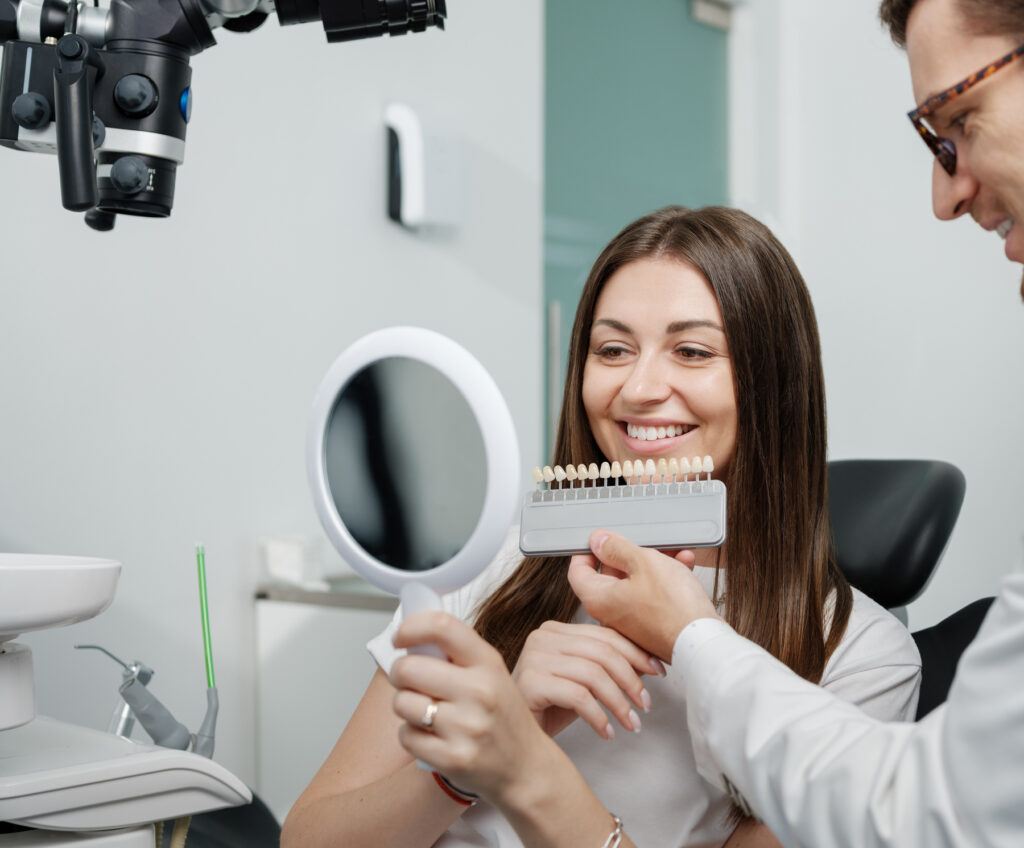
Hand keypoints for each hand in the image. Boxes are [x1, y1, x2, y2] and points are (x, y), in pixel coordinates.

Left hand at [389, 611, 561, 804]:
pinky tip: (432, 737)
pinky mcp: (453, 758)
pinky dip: (411, 736)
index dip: (410, 627)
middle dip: (400, 675)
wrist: (527, 768)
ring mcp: (467, 726)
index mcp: (488, 663)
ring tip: (427, 713)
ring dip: (405, 707)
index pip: (441, 627)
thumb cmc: (503, 718)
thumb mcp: (492, 674)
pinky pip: (406, 736)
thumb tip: (410, 640)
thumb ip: (457, 656)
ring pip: (402, 702)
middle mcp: (480, 691)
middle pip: (408, 668)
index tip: (400, 637)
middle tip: (412, 683)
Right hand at [512, 620, 665, 738]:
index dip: (636, 652)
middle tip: (645, 704)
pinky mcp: (529, 683)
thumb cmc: (549, 708)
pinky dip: (599, 716)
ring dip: (619, 702)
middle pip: (601, 652)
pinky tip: (607, 732)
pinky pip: (578, 696)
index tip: (658, 671)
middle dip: (631, 679)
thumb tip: (648, 663)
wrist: (514, 737)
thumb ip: (607, 666)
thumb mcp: (583, 682)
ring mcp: (533, 658)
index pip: (604, 634)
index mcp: (556, 630)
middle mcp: (542, 637)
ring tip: (631, 723)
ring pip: (593, 674)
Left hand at [567, 531, 721, 661]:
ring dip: (654, 563)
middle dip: (629, 553)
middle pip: (610, 575)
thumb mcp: (643, 563)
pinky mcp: (653, 625)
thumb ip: (617, 548)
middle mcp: (612, 613)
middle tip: (643, 541)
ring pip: (636, 582)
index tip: (599, 540)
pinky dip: (666, 578)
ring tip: (671, 551)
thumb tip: (599, 541)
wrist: (703, 642)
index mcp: (599, 599)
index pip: (577, 571)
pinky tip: (683, 565)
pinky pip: (653, 595)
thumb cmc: (673, 608)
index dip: (586, 551)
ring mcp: (633, 621)